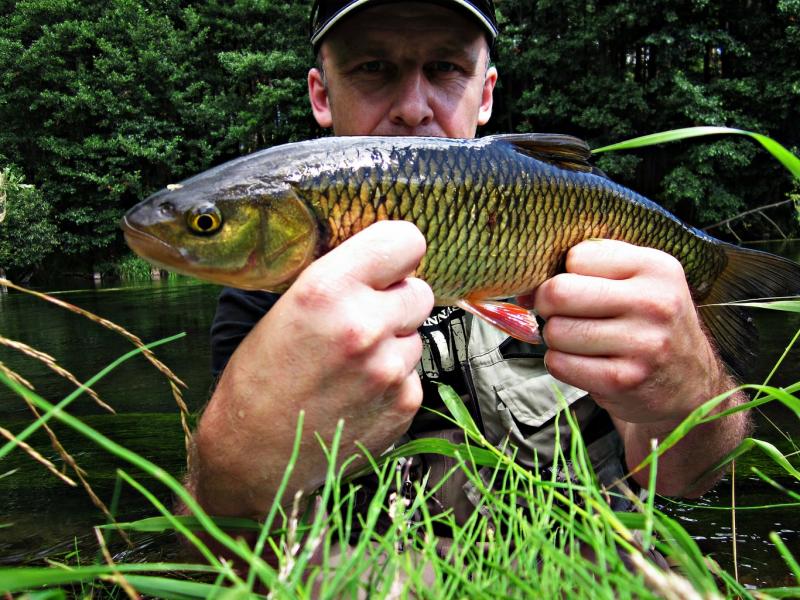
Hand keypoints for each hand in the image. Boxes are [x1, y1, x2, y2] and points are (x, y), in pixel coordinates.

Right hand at [190, 221, 433, 516]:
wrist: (252, 458)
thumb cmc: (257, 382)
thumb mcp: (283, 309)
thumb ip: (338, 279)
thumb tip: (379, 262)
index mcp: (328, 290)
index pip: (406, 240)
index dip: (397, 252)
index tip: (388, 265)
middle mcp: (366, 326)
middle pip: (419, 290)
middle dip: (396, 300)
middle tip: (364, 319)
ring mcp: (390, 369)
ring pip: (417, 334)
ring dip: (394, 342)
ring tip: (352, 364)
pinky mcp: (404, 404)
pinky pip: (413, 373)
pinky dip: (394, 379)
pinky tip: (358, 392)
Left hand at [528, 239, 719, 426]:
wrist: (691, 385)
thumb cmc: (651, 325)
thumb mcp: (641, 282)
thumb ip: (591, 269)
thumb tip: (524, 286)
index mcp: (656, 268)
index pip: (577, 256)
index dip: (566, 273)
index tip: (577, 289)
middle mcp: (653, 303)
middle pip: (558, 292)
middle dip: (549, 305)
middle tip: (563, 314)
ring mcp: (641, 344)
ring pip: (555, 331)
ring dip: (556, 338)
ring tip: (582, 342)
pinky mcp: (622, 380)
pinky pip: (559, 364)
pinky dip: (561, 363)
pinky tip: (586, 363)